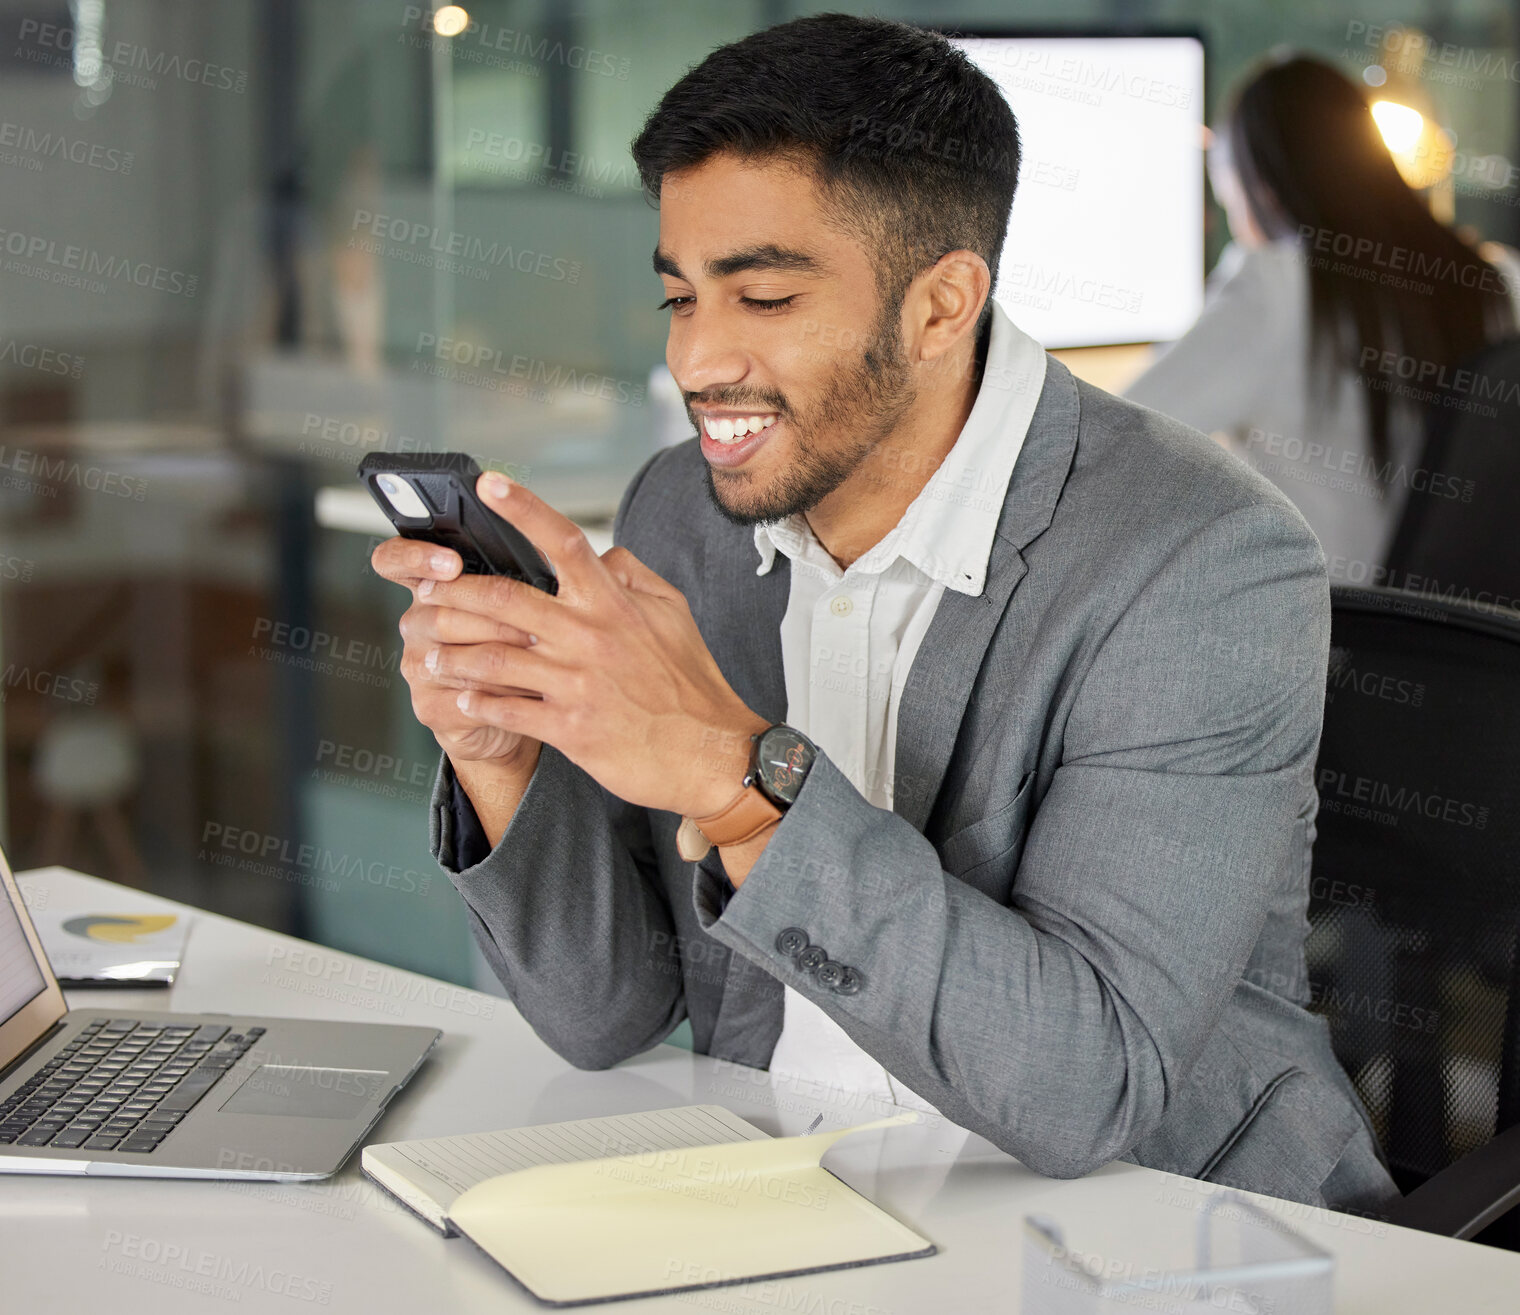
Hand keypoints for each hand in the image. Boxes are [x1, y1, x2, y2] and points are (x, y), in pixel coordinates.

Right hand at [369, 532, 540, 767]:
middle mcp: (421, 620)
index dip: (417, 556)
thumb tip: (608, 556)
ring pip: (445, 651)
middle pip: (433, 604)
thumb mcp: (550, 603)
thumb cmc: (540, 650)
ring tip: (538, 651)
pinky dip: (497, 696)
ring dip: (496, 650)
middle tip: (526, 618)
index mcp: (442, 583)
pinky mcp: (431, 707)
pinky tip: (530, 692)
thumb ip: (560, 570)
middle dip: (482, 608)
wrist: (531, 717)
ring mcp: (420, 665)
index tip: (450, 561)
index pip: (399, 558)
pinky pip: (457, 697)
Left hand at [415, 471, 766, 815]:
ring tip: (431, 653)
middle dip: (454, 593)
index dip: (523, 509)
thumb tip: (601, 554)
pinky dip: (478, 702)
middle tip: (426, 592)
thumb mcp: (674, 613)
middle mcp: (590, 636)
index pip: (563, 541)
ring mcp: (577, 684)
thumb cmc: (690, 683)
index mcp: (612, 602)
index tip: (489, 485)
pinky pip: (508, 709)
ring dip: (453, 654)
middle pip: (504, 599)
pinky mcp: (570, 728)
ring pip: (493, 659)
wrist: (709, 752)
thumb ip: (633, 576)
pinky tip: (462, 696)